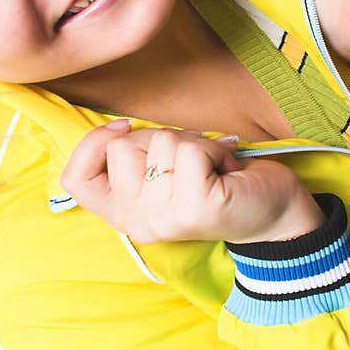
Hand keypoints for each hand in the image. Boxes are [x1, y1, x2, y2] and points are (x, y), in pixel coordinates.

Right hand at [60, 122, 325, 245]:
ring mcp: (164, 217)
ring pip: (160, 142)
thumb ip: (137, 156)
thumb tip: (120, 127)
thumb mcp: (165, 171)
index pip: (75, 180)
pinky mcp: (194, 207)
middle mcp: (138, 222)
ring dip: (195, 142)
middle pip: (121, 146)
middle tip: (192, 160)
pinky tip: (227, 169)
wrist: (274, 213)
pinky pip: (190, 150)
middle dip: (161, 137)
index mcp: (125, 214)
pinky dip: (215, 148)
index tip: (125, 129)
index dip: (91, 143)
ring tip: (213, 166)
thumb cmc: (219, 183)